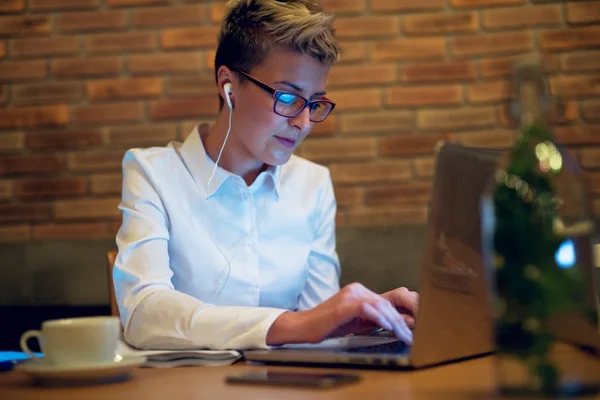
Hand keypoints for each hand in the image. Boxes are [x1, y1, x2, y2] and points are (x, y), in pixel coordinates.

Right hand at [266, 283, 412, 345]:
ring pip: (379, 305)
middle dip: (401, 321)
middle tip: (410, 336)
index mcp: (360, 292)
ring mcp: (350, 296)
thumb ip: (375, 321)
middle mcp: (357, 290)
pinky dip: (379, 318)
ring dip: (394, 322)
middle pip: (386, 303)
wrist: (304, 326)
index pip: (387, 302)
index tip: (412, 330)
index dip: (401, 315)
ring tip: (403, 336)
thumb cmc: (328, 326)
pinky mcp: (344, 305)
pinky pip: (366, 309)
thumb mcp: (357, 323)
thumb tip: (399, 325)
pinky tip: (388, 327)